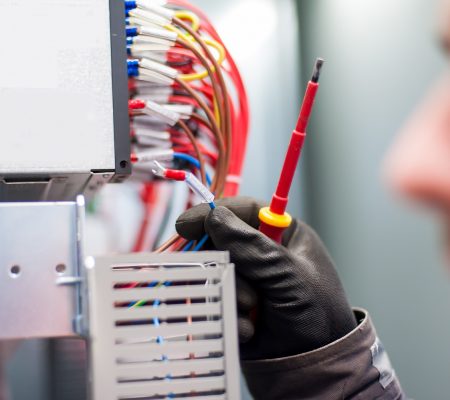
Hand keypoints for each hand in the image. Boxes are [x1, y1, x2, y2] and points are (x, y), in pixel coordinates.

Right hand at [176, 197, 356, 359]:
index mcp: (284, 235)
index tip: (187, 224)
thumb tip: (214, 216)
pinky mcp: (234, 302)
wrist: (313, 366)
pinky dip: (228, 312)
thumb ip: (252, 245)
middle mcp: (263, 253)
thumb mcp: (288, 275)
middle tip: (231, 279)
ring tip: (252, 309)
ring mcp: (248, 278)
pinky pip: (215, 298)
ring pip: (216, 271)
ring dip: (231, 291)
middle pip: (223, 240)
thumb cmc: (316, 314)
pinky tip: (249, 328)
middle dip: (225, 263)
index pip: (245, 211)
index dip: (215, 212)